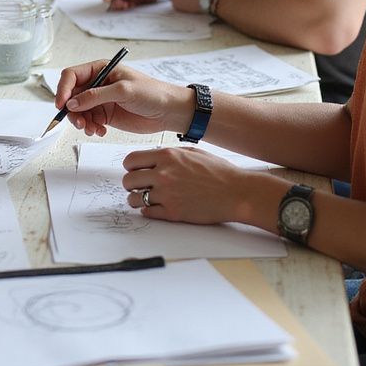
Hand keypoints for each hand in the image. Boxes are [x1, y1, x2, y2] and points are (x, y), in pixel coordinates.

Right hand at [54, 61, 193, 136]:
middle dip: (71, 110)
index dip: (63, 89)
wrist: (169, 112)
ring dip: (80, 121)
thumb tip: (72, 103)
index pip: (72, 76)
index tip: (62, 105)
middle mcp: (98, 84)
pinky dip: (90, 128)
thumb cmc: (152, 93)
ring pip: (78, 110)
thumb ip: (96, 96)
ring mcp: (101, 100)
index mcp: (101, 69)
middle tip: (79, 123)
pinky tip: (100, 131)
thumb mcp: (123, 91)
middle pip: (71, 95)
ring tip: (92, 129)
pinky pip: (88, 121)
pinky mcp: (105, 115)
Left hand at [122, 145, 253, 224]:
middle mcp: (163, 174)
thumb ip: (170, 154)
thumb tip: (153, 158)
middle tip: (139, 186)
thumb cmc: (219, 171)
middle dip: (132, 184)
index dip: (131, 167)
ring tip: (145, 198)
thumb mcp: (192, 152)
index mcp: (167, 156)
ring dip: (137, 199)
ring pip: (134, 198)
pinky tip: (156, 207)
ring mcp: (167, 194)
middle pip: (128, 180)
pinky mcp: (173, 213)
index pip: (131, 161)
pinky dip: (148, 211)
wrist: (236, 192)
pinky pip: (147, 212)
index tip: (135, 171)